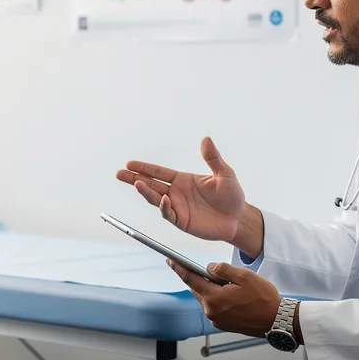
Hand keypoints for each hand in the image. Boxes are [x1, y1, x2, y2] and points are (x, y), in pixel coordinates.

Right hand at [116, 137, 245, 241]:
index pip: (159, 172)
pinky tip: (162, 199)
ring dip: (145, 191)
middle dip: (135, 178)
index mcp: (183, 180)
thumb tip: (206, 139)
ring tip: (136, 183)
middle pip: (151, 184)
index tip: (130, 163)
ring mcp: (177, 207)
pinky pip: (168, 213)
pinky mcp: (181, 221)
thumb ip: (213, 158)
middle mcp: (176, 193)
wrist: (238, 218)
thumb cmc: (232, 195)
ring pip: (155, 198)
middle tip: (120, 173)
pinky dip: (163, 206)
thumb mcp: (224, 173)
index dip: (144, 168)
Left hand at [167, 259, 287, 338]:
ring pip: (206, 298)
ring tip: (228, 284)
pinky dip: (218, 298)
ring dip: (211, 289)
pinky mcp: (224, 324)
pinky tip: (231, 295)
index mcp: (214, 298)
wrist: (277, 320)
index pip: (190, 279)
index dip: (179, 268)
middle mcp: (212, 311)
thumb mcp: (244, 276)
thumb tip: (209, 268)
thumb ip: (222, 270)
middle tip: (206, 270)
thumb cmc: (264, 299)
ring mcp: (217, 320)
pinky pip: (214, 307)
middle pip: (197, 289)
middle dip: (199, 278)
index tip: (170, 261)